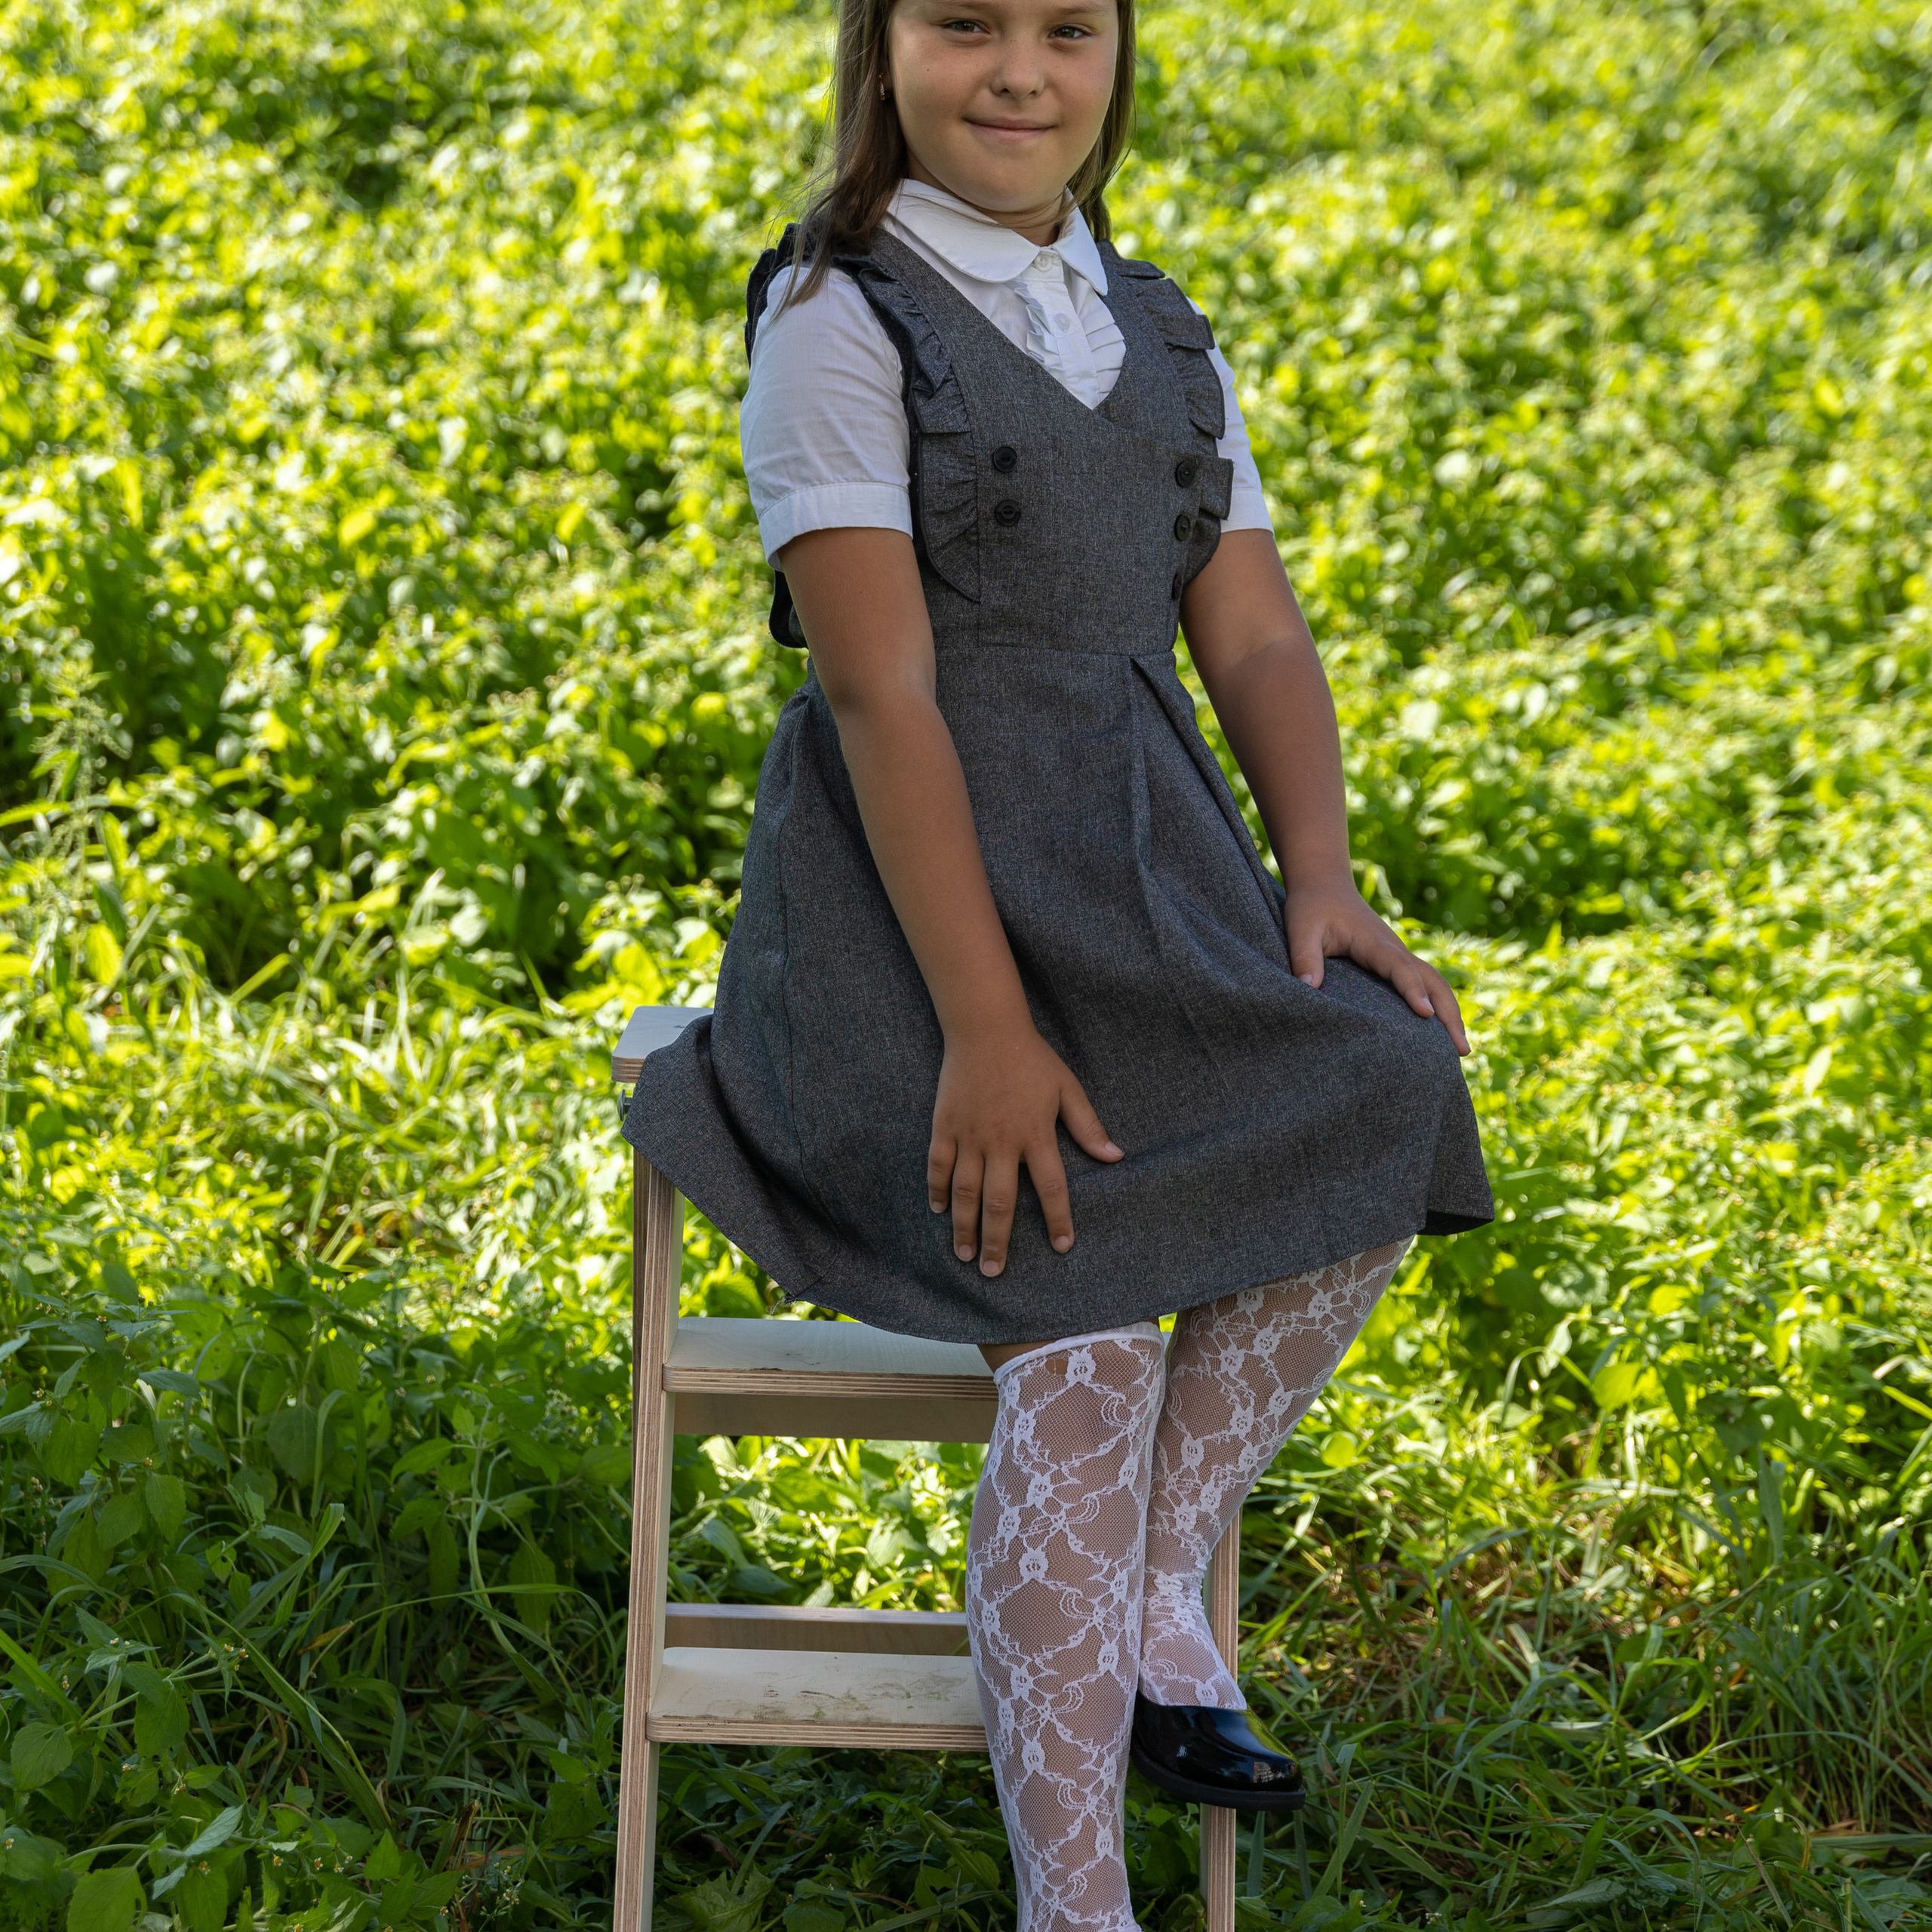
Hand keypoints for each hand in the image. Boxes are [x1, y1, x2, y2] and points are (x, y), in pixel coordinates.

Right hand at [928, 1023, 1122, 1276]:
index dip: (1058, 1219)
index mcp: (1035, 1134)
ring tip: (964, 1255)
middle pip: (1000, 1201)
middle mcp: (1001, 1141)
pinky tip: (939, 1211)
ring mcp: (970, 1134)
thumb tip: (1116, 1157)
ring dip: (964, 1226)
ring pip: (965, 1191)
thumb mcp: (1067, 1089)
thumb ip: (1088, 1126)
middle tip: (995, 1271)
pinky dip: (937, 1189)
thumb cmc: (1032, 1059)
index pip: (1051, 1187)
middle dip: (997, 1240)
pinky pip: (939, 1165)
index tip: (1062, 1247)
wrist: (986, 1028)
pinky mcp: (945, 1125)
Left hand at [1285, 876, 1470, 1054]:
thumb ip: (1304, 958)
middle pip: (1431, 979)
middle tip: (1460, 1050)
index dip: (1413, 990)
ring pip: (1434, 983)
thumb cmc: (1312, 908)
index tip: (1426, 1015)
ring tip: (1460, 1051)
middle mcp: (1394, 948)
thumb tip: (1308, 987)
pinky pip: (1424, 983)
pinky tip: (1441, 1034)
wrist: (1324, 885)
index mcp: (1373, 941)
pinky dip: (1439, 1005)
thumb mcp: (1301, 930)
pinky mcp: (1396, 961)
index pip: (1399, 967)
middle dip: (1448, 1013)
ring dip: (1450, 1013)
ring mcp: (1399, 955)